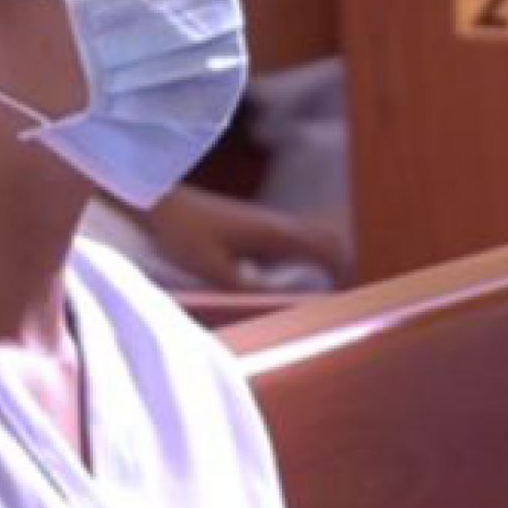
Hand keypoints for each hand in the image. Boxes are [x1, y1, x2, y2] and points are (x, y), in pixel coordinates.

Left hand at [135, 188, 350, 290]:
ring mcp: (269, 223)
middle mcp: (279, 225)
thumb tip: (283, 305)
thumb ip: (249, 290)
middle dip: (342, 268)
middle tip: (343, 299)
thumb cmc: (183, 233)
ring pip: (314, 239)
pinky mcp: (257, 227)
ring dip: (325, 263)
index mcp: (275, 233)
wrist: (159, 201)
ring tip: (324, 294)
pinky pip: (296, 242)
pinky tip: (294, 281)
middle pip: (330, 240)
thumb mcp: (213, 270)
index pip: (329, 250)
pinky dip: (307, 259)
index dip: (345, 275)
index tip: (348, 300)